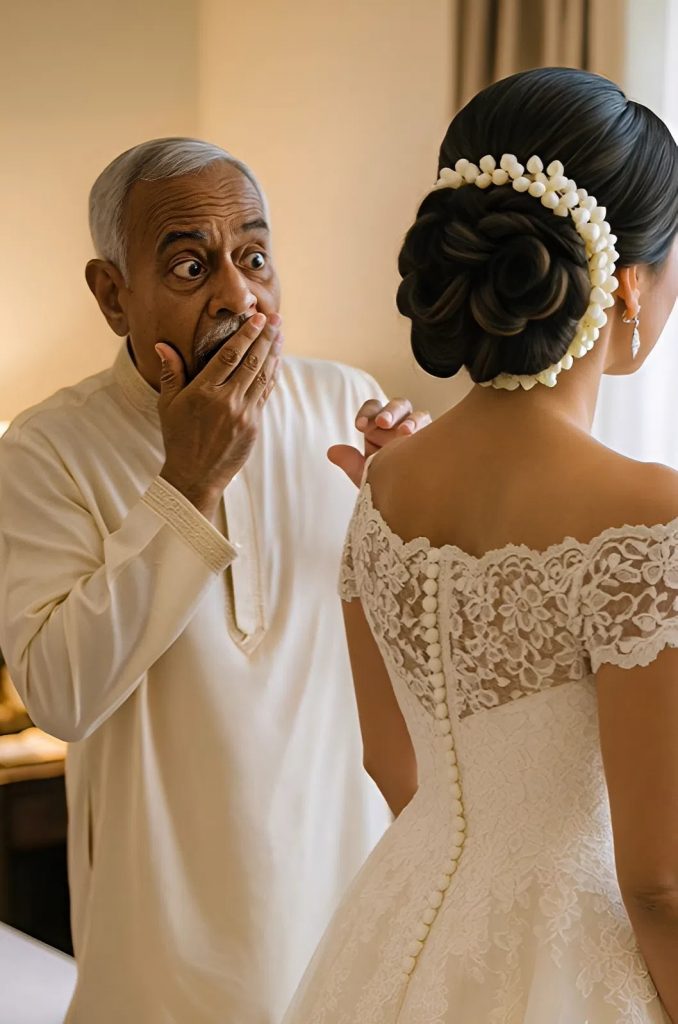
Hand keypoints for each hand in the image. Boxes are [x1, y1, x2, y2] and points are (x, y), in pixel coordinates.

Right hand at [156, 313, 281, 520]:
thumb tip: (162, 345)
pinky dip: (272, 375)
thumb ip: (171, 373)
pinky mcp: (254, 425)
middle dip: (266, 337)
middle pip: (251, 362)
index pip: (230, 356)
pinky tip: (276, 361)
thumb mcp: (168, 405)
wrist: (195, 476)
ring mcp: (243, 414)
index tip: (257, 318)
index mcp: (204, 393)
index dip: (246, 335)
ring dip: (274, 353)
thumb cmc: (178, 438)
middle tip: (276, 318)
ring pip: (263, 376)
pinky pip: (266, 394)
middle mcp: (227, 401)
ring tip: (280, 334)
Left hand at [328, 398, 431, 486]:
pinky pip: (433, 428)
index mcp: (381, 427)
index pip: (374, 408)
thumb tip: (332, 452)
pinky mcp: (435, 439)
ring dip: (409, 419)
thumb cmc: (387, 484)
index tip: (359, 426)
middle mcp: (401, 423)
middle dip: (388, 412)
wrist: (409, 499)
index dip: (366, 413)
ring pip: (417, 414)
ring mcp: (421, 430)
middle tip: (381, 423)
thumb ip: (350, 462)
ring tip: (404, 432)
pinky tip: (418, 438)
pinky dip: (424, 429)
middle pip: (397, 405)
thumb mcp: (366, 475)